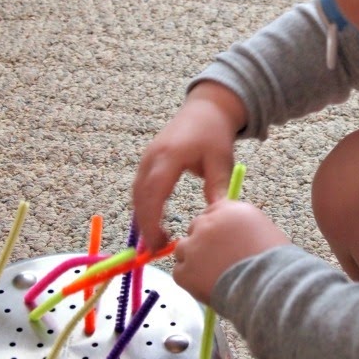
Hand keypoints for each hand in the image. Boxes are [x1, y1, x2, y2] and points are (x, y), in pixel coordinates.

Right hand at [132, 82, 246, 250]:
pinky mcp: (148, 161)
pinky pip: (140, 187)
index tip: (159, 242)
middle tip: (156, 249)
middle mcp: (152, 157)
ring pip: (136, 193)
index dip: (152, 220)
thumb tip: (215, 218)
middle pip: (140, 196)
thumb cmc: (215, 134)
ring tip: (156, 240)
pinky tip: (154, 221)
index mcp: (170, 156)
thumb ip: (218, 188)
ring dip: (142, 216)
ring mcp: (147, 158)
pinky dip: (143, 205)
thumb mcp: (222, 161)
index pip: (154, 192)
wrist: (206, 109)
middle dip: (145, 224)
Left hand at [173, 199, 290, 302]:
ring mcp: (194, 246)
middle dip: (203, 242)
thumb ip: (239, 223)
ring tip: (212, 274)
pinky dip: (190, 280)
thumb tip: (227, 230)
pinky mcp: (184, 270)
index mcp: (230, 210)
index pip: (212, 212)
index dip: (217, 229)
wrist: (268, 286)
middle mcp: (208, 223)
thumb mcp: (262, 229)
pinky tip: (208, 285)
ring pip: (183, 249)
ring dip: (194, 259)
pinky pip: (179, 272)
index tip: (223, 242)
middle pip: (195, 228)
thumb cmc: (274, 261)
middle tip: (218, 259)